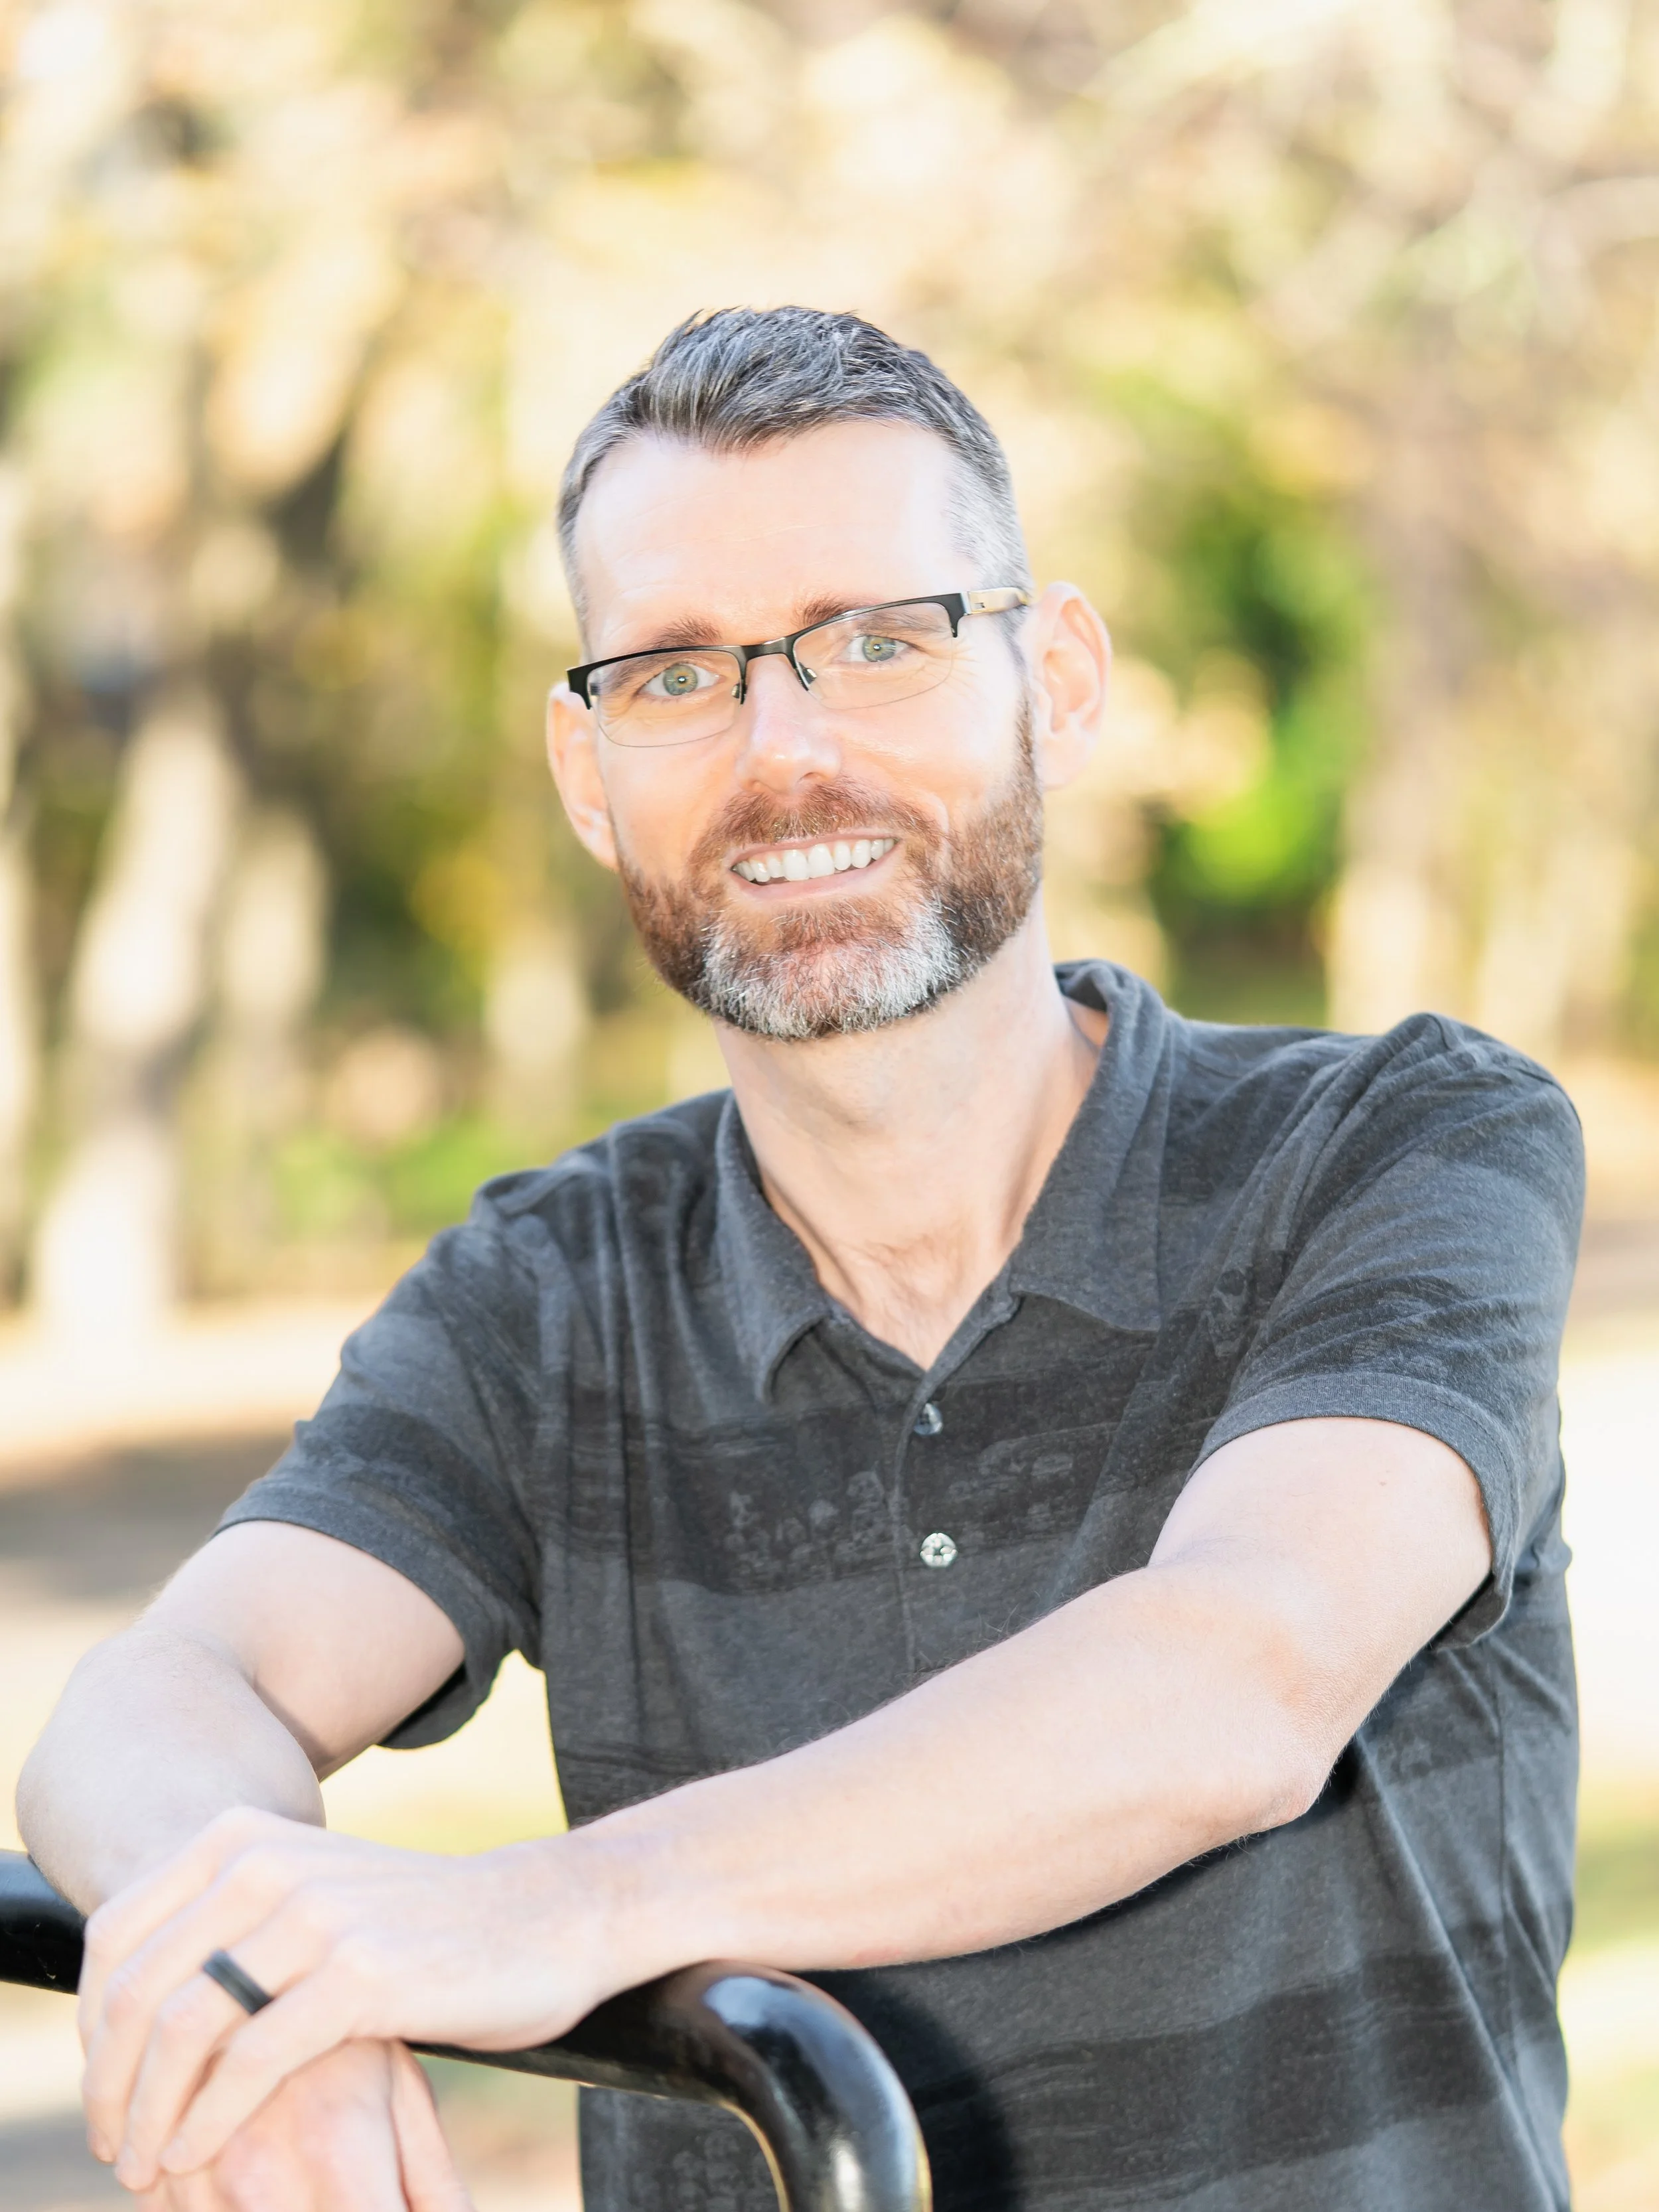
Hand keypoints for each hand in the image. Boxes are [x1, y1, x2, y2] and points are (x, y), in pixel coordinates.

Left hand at [79, 1808, 624, 2194]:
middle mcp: (268, 1862)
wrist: (548, 1919)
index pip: (115, 1939)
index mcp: (243, 1838)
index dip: (91, 2029)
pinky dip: (209, 2121)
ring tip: (148, 2165)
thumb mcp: (312, 1902)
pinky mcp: (361, 1972)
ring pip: (184, 2027)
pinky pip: (252, 2060)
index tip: (103, 2093)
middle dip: (109, 2085)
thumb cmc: (423, 1927)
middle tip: (113, 2148)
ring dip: (150, 2114)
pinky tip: (197, 2155)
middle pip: (136, 1989)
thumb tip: (125, 2006)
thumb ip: (230, 1928)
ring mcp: (315, 1913)